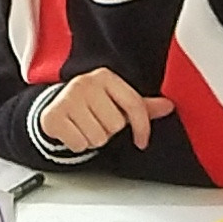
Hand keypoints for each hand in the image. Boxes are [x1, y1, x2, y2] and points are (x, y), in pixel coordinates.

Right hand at [42, 68, 168, 152]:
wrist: (54, 106)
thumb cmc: (90, 103)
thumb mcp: (116, 101)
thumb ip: (142, 106)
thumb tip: (169, 106)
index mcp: (105, 77)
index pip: (133, 104)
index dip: (142, 127)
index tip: (142, 141)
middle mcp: (85, 83)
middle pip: (115, 125)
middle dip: (109, 131)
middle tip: (98, 123)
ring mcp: (67, 98)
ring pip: (98, 137)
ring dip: (93, 139)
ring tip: (85, 127)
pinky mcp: (53, 116)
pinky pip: (79, 144)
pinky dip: (78, 144)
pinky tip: (73, 131)